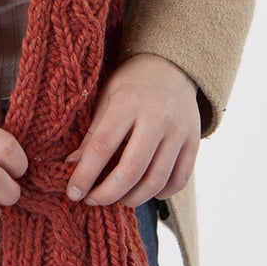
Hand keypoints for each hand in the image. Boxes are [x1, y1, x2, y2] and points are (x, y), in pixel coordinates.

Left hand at [63, 54, 199, 208]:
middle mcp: (157, 116)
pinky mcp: (194, 141)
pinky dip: (161, 194)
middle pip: (132, 169)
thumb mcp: (108, 97)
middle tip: (93, 201)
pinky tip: (145, 191)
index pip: (103, 147)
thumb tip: (72, 166)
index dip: (85, 175)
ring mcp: (179, 130)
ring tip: (118, 198)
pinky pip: (179, 180)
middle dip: (108, 194)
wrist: (172, 65)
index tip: (74, 194)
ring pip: (156, 180)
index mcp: (128, 102)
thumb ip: (93, 132)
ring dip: (133, 198)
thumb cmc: (132, 82)